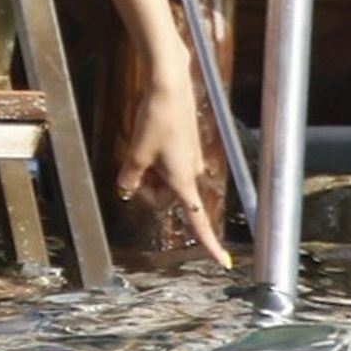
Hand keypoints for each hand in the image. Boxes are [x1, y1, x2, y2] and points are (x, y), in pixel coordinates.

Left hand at [116, 76, 231, 269]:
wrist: (170, 86)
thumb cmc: (155, 119)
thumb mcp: (136, 153)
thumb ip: (130, 178)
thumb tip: (126, 191)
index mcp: (183, 181)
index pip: (198, 221)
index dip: (210, 244)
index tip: (224, 264)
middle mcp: (191, 173)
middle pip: (167, 198)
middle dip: (149, 188)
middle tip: (135, 165)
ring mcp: (190, 160)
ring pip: (165, 180)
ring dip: (150, 172)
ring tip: (142, 148)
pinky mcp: (186, 147)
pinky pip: (167, 165)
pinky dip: (154, 160)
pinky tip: (147, 140)